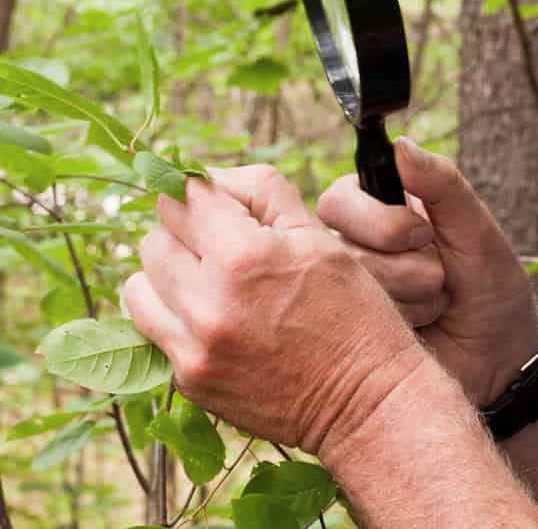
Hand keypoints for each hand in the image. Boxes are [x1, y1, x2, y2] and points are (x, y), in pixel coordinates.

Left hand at [123, 166, 432, 456]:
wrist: (362, 396)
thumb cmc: (350, 306)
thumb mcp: (317, 233)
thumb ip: (261, 191)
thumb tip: (210, 177)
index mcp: (244, 255)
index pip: (185, 196)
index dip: (203, 190)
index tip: (218, 198)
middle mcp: (207, 302)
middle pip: (155, 236)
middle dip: (184, 229)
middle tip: (220, 237)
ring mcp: (192, 347)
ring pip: (138, 283)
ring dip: (167, 271)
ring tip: (207, 275)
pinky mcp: (187, 380)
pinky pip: (151, 328)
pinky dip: (172, 313)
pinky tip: (212, 312)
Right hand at [317, 138, 537, 406]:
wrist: (500, 360)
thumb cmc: (490, 287)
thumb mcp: (475, 229)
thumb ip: (441, 184)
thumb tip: (401, 143)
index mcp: (379, 212)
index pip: (339, 198)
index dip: (376, 219)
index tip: (422, 234)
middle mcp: (354, 251)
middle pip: (333, 244)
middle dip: (398, 264)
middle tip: (438, 276)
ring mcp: (346, 297)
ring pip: (342, 287)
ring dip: (404, 296)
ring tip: (436, 303)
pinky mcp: (346, 337)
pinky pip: (345, 327)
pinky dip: (395, 326)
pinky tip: (419, 330)